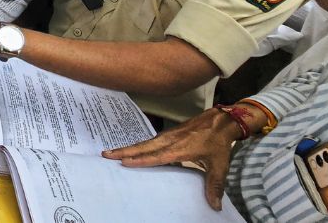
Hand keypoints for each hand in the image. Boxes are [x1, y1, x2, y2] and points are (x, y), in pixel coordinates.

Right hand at [102, 109, 240, 210]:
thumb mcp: (219, 164)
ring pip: (144, 143)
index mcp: (179, 148)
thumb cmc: (218, 142)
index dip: (140, 160)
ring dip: (128, 148)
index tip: (123, 162)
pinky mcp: (169, 134)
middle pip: (142, 147)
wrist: (221, 120)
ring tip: (112, 153)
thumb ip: (214, 185)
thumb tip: (214, 206)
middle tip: (106, 155)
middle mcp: (169, 141)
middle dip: (123, 151)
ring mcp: (168, 136)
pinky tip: (133, 150)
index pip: (156, 156)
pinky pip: (149, 141)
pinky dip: (138, 146)